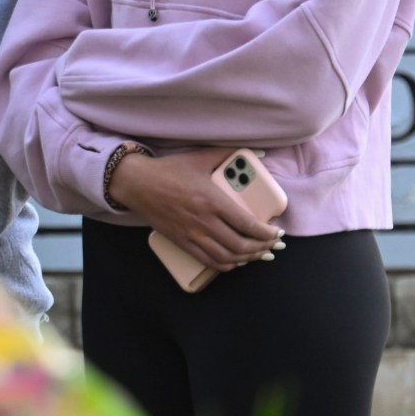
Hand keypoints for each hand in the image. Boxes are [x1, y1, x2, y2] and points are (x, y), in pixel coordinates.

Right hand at [110, 149, 284, 271]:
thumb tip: (260, 151)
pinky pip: (209, 261)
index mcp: (212, 200)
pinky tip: (236, 260)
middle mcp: (203, 221)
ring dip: (248, 259)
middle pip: (242, 245)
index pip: (248, 225)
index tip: (278, 232)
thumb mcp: (200, 158)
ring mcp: (191, 234)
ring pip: (228, 257)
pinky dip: (227, 265)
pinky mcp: (181, 242)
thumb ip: (229, 153)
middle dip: (263, 248)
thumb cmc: (169, 170)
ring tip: (259, 254)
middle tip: (273, 244)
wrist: (136, 183)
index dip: (268, 233)